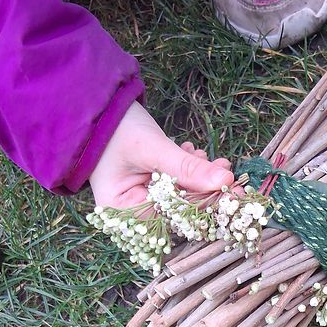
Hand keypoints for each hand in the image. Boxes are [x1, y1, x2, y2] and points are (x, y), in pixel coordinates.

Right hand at [89, 101, 233, 207]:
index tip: (232, 189)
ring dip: (198, 177)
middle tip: (225, 168)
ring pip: (181, 198)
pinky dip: (187, 172)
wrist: (94, 109)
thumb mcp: (152, 148)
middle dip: (204, 189)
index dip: (206, 204)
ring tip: (207, 156)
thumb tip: (225, 181)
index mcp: (124, 213)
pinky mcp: (148, 190)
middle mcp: (132, 215)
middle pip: (180, 211)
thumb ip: (187, 167)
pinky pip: (175, 188)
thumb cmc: (113, 128)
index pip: (174, 217)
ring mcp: (140, 202)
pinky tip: (191, 153)